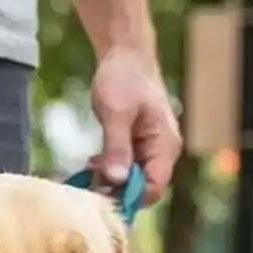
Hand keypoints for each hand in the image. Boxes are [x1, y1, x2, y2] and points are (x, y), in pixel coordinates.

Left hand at [90, 48, 180, 201]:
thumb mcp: (116, 113)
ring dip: (109, 181)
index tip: (101, 195)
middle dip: (116, 190)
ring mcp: (149, 149)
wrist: (124, 54)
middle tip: (88, 184)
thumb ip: (117, 147)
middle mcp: (162, 151)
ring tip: (87, 172)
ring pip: (130, 180)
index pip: (154, 187)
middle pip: (142, 188)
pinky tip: (91, 164)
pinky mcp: (136, 145)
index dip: (129, 198)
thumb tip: (116, 180)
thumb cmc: (123, 78)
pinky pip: (124, 168)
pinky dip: (108, 170)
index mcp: (165, 145)